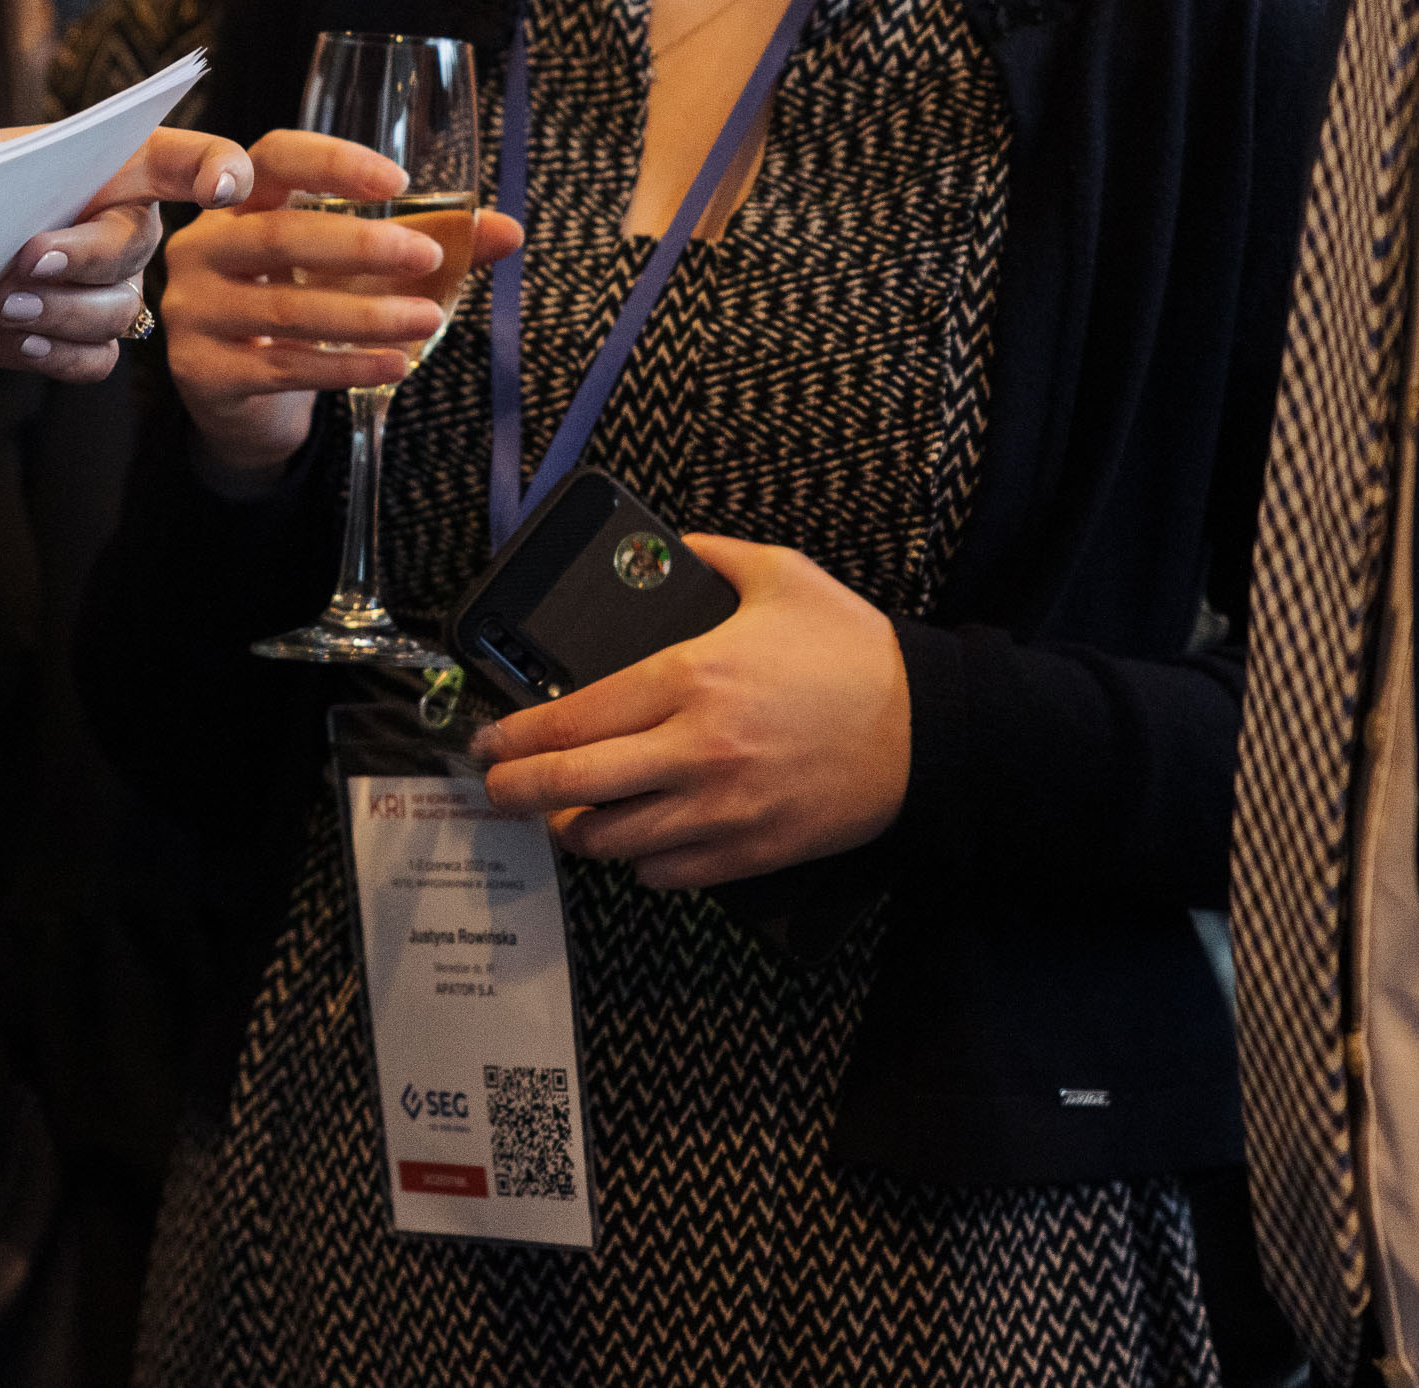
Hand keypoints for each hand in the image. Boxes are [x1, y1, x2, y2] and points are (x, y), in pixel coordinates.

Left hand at [0, 122, 256, 383]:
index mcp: (109, 164)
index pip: (185, 160)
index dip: (218, 168)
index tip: (220, 189)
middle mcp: (122, 226)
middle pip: (137, 245)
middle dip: (83, 255)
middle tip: (25, 259)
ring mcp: (108, 289)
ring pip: (117, 311)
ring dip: (61, 310)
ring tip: (3, 303)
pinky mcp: (79, 341)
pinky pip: (96, 359)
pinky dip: (61, 354)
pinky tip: (23, 340)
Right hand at [159, 129, 522, 480]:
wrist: (242, 401)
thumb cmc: (299, 311)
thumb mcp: (353, 270)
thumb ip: (424, 243)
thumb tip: (509, 232)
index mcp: (240, 204)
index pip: (274, 159)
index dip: (332, 162)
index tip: (397, 183)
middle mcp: (204, 248)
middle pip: (279, 233)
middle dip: (361, 245)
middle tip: (426, 255)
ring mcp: (196, 311)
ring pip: (286, 308)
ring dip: (367, 315)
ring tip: (427, 320)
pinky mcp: (203, 372)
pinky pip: (283, 366)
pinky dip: (346, 365)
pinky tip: (394, 364)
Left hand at [471, 536, 909, 885]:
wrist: (931, 731)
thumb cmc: (856, 652)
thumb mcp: (782, 575)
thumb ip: (709, 552)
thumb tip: (659, 544)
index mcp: (690, 678)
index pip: (572, 720)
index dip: (514, 736)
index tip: (487, 740)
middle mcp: (694, 750)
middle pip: (572, 786)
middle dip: (514, 792)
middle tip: (494, 788)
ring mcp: (721, 810)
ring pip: (611, 841)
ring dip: (574, 831)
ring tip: (562, 815)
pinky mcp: (751, 852)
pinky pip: (665, 874)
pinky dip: (638, 862)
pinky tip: (635, 841)